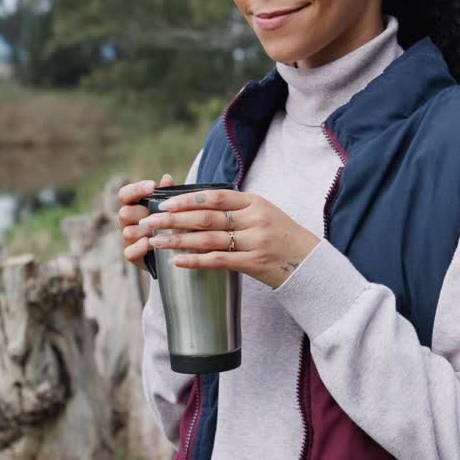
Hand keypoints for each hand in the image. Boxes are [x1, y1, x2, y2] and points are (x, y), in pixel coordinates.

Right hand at [118, 173, 175, 271]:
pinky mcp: (131, 255)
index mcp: (133, 206)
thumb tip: (167, 178)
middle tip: (159, 214)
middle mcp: (127, 222)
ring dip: (144, 231)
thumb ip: (167, 194)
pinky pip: (130, 251)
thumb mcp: (170, 208)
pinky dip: (141, 247)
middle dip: (142, 212)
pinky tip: (152, 244)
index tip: (152, 186)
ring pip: (128, 232)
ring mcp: (128, 239)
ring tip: (160, 231)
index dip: (136, 189)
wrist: (170, 250)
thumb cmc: (169, 223)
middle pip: (124, 213)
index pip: (125, 194)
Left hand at [139, 188, 318, 288]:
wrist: (310, 263)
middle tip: (149, 222)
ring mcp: (255, 241)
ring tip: (156, 242)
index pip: (215, 196)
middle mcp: (254, 219)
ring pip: (208, 239)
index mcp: (255, 202)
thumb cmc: (282, 236)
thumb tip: (199, 204)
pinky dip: (195, 261)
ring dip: (178, 240)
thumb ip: (237, 208)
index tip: (164, 203)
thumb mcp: (264, 213)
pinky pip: (218, 261)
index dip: (187, 199)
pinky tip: (177, 262)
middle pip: (206, 217)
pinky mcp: (254, 263)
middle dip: (173, 219)